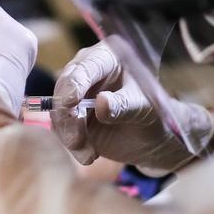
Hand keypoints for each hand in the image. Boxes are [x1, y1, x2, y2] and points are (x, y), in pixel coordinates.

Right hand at [52, 42, 201, 172]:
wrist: (152, 137)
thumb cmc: (154, 114)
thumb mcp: (145, 108)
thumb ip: (124, 105)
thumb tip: (101, 104)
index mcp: (108, 58)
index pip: (86, 66)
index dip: (74, 83)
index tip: (70, 103)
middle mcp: (87, 71)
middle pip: (64, 87)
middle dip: (67, 115)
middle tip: (77, 140)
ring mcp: (76, 93)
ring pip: (59, 110)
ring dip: (69, 134)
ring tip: (89, 154)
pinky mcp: (71, 116)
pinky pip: (61, 128)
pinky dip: (73, 144)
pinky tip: (89, 155)